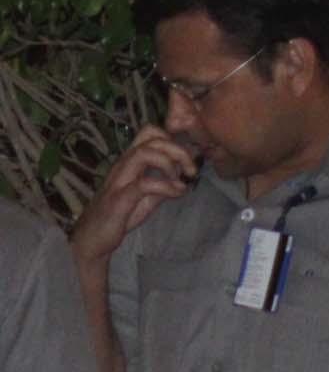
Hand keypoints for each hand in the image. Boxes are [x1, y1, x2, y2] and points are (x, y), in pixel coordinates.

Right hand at [75, 131, 198, 266]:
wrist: (93, 238)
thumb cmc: (119, 216)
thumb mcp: (147, 198)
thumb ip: (163, 186)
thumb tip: (184, 179)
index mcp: (130, 162)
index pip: (149, 133)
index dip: (173, 139)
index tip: (188, 158)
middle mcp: (123, 165)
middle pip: (151, 138)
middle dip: (178, 149)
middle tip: (192, 170)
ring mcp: (120, 180)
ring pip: (144, 153)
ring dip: (170, 163)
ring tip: (182, 180)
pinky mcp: (119, 199)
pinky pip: (144, 184)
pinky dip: (167, 186)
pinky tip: (178, 193)